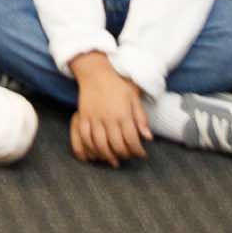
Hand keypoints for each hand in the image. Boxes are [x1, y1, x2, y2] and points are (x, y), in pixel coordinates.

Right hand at [68, 52, 150, 166]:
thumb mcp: (134, 97)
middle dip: (124, 155)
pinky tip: (96, 152)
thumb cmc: (117, 84)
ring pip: (100, 145)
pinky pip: (84, 137)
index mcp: (123, 114)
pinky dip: (90, 148)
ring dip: (108, 156)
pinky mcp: (83, 117)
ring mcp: (94, 118)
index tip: (141, 154)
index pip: (132, 140)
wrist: (95, 72)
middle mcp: (108, 118)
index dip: (138, 151)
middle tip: (128, 156)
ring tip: (114, 160)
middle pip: (116, 145)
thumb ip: (141, 118)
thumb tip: (148, 137)